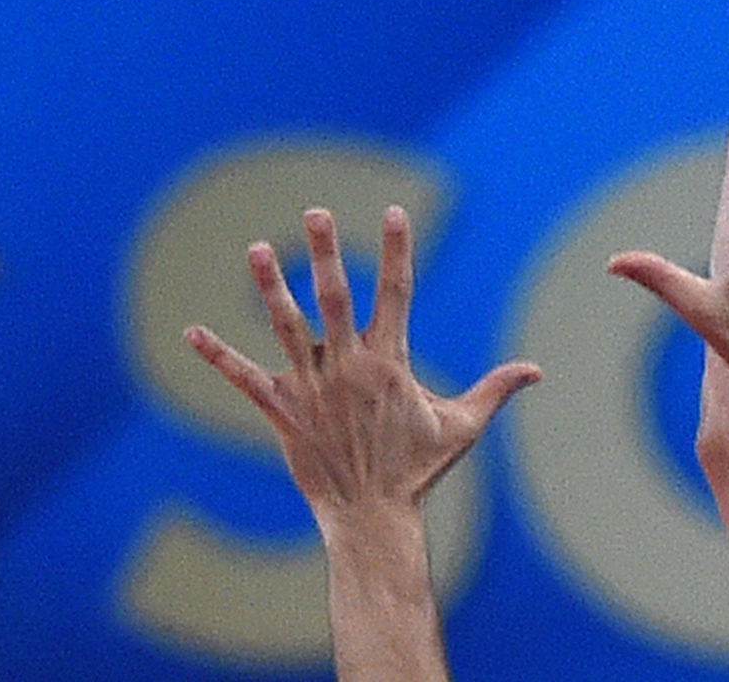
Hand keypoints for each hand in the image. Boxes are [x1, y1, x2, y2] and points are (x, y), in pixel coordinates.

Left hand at [185, 207, 539, 526]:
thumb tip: (537, 371)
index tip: (395, 212)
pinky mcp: (282, 411)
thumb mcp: (461, 427)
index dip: (397, 251)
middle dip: (325, 252)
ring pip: (286, 327)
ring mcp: (312, 387)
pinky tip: (190, 332)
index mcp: (389, 361)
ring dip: (269, 287)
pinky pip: (245, 378)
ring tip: (255, 249)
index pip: (397, 293)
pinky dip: (217, 355)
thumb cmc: (418, 471)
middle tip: (315, 211)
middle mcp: (348, 366)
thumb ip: (496, 390)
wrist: (373, 517)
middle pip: (336, 297)